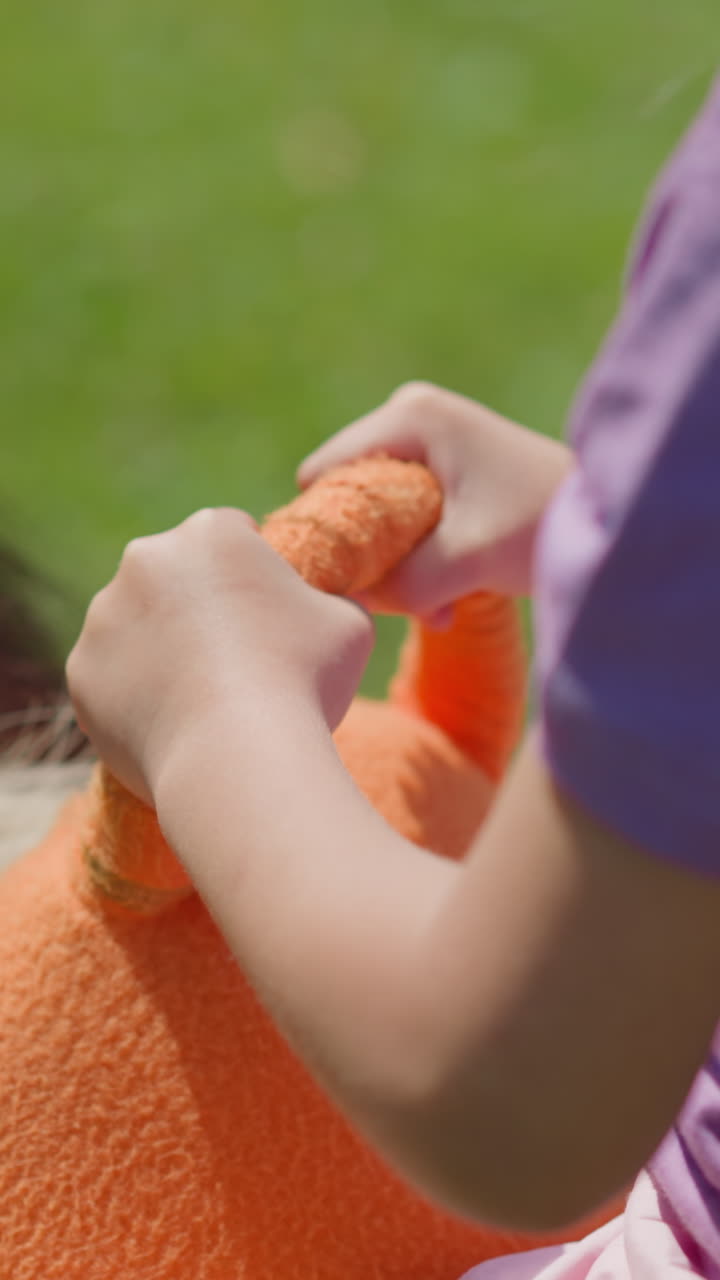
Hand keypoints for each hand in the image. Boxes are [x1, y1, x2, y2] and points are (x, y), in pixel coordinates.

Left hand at [66, 508, 372, 803]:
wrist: (238, 757)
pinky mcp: (82, 672)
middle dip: (197, 605)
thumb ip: (334, 599)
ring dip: (161, 648)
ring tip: (202, 699)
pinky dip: (135, 695)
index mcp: (211, 533)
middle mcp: (146, 559)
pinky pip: (112, 678)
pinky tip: (174, 724)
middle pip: (176, 576)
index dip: (253, 573)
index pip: (233, 536)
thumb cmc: (304, 681)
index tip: (266, 614)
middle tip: (234, 659)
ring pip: (136, 626)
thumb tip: (329, 602)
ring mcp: (105, 616)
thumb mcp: (351, 624)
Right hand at [299, 383, 571, 616]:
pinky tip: (451, 602)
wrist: (613, 523)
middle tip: (407, 600)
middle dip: (373, 557)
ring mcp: (429, 440)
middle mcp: (411, 415)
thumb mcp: (463, 560)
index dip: (330, 530)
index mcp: (410, 416)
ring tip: (440, 609)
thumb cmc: (539, 526)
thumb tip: (353, 604)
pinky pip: (406, 522)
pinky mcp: (445, 470)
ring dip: (401, 571)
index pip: (322, 473)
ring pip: (378, 519)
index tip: (354, 582)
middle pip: (348, 498)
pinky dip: (422, 564)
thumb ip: (400, 583)